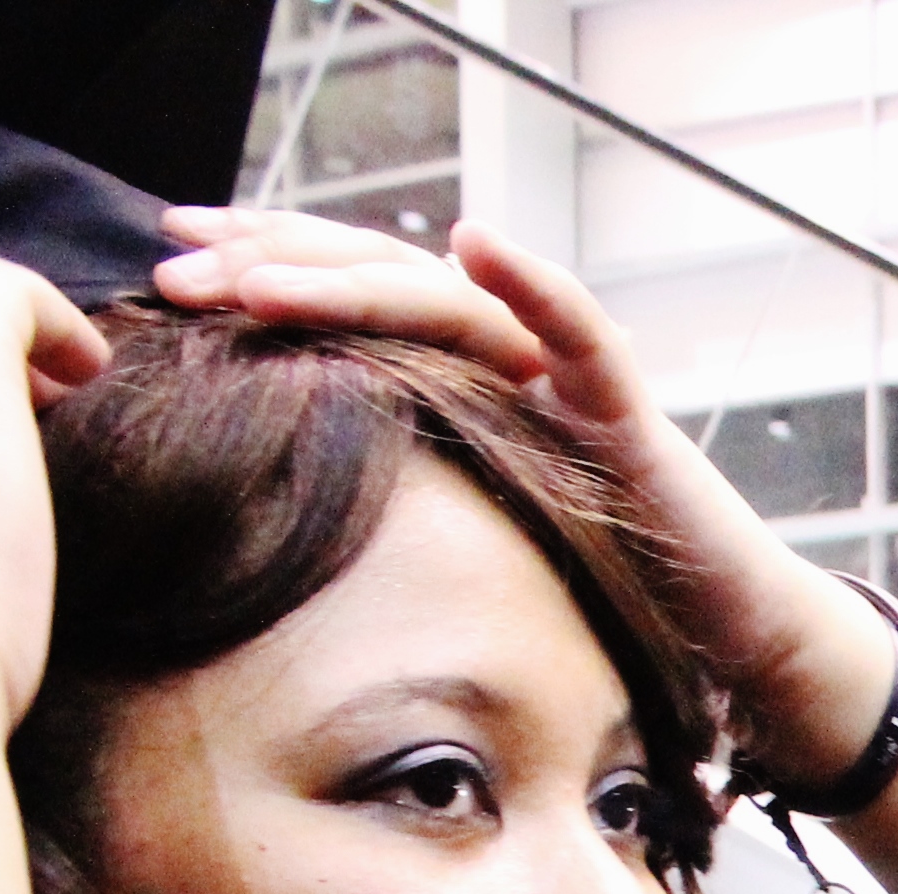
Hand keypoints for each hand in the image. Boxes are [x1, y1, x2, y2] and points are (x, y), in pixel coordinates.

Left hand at [149, 209, 893, 782]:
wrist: (730, 647)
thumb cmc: (603, 616)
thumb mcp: (458, 561)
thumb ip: (385, 528)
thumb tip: (255, 541)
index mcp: (458, 398)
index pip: (348, 313)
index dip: (262, 279)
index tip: (167, 275)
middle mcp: (507, 371)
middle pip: (379, 285)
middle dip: (274, 263)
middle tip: (177, 264)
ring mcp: (567, 385)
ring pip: (453, 300)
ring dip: (352, 278)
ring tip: (261, 274)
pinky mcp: (631, 418)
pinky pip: (583, 335)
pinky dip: (536, 283)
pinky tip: (479, 242)